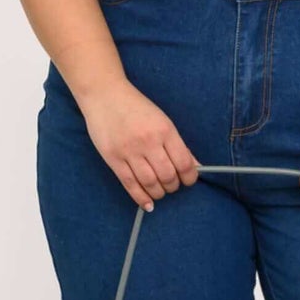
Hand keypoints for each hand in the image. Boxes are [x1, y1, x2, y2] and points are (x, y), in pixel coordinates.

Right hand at [81, 77, 199, 210]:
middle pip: (168, 176)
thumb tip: (195, 166)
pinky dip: (141, 198)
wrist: (104, 95)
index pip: (184, 163)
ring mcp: (129, 151)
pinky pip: (130, 185)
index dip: (190, 177)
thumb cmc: (136, 107)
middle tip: (172, 184)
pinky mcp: (113, 159)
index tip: (189, 180)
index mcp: (164, 130)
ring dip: (159, 192)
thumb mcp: (162, 120)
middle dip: (174, 186)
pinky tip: (148, 204)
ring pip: (150, 183)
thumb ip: (178, 144)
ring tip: (160, 191)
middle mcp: (148, 142)